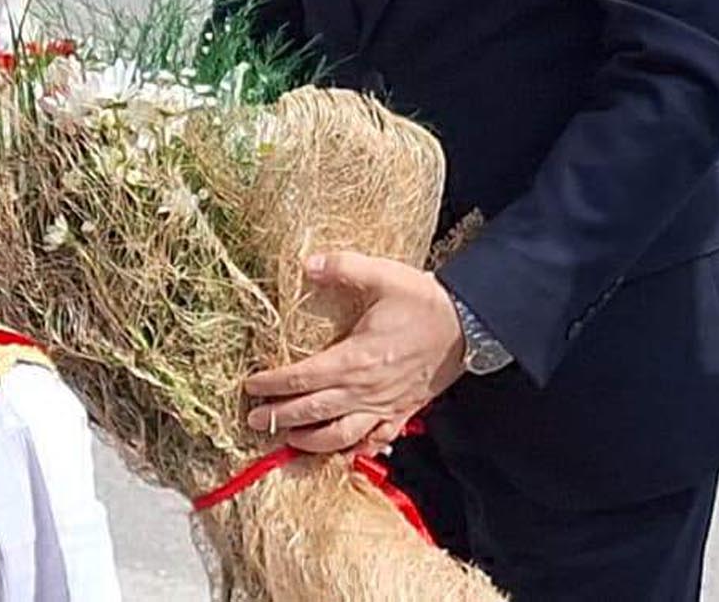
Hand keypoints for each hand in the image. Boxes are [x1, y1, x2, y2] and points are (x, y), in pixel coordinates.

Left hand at [242, 251, 466, 453]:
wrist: (468, 326)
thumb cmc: (422, 302)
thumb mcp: (382, 274)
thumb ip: (342, 268)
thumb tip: (306, 264)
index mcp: (355, 359)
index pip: (302, 378)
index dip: (273, 385)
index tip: (250, 386)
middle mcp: (366, 390)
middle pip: (313, 412)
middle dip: (279, 418)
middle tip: (253, 421)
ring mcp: (384, 407)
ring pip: (340, 436)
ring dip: (310, 442)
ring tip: (288, 441)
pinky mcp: (402, 413)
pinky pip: (374, 441)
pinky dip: (354, 450)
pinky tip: (341, 453)